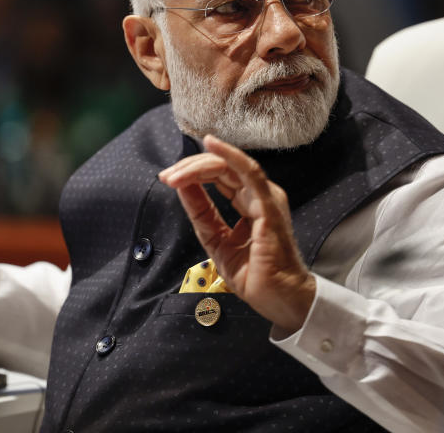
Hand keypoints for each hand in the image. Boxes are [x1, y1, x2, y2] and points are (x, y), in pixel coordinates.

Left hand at [158, 134, 315, 331]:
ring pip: (230, 167)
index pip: (220, 177)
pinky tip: (211, 145)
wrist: (277, 299)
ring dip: (200, 166)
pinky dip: (230, 156)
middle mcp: (259, 195)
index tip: (168, 180)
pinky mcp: (268, 206)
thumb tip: (182, 187)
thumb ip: (202, 214)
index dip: (193, 174)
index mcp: (250, 202)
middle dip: (190, 168)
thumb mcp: (217, 240)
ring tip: (175, 173)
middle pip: (222, 168)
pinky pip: (249, 173)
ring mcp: (266, 198)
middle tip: (166, 176)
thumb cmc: (255, 275)